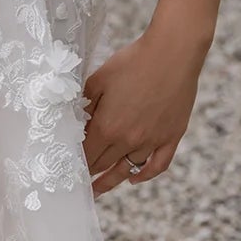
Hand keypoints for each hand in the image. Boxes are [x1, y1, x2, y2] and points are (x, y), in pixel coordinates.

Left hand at [82, 26, 204, 197]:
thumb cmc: (133, 61)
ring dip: (113, 178)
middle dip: (90, 173)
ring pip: (128, 168)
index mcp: (107, 126)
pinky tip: (134, 179)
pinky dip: (144, 175)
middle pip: (104, 165)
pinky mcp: (171, 137)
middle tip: (80, 182)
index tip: (68, 171)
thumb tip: (76, 121)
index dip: (76, 164)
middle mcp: (129, 140)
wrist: (172, 53)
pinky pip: (158, 165)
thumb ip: (85, 103)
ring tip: (101, 187)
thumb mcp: (99, 79)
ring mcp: (152, 141)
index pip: (87, 155)